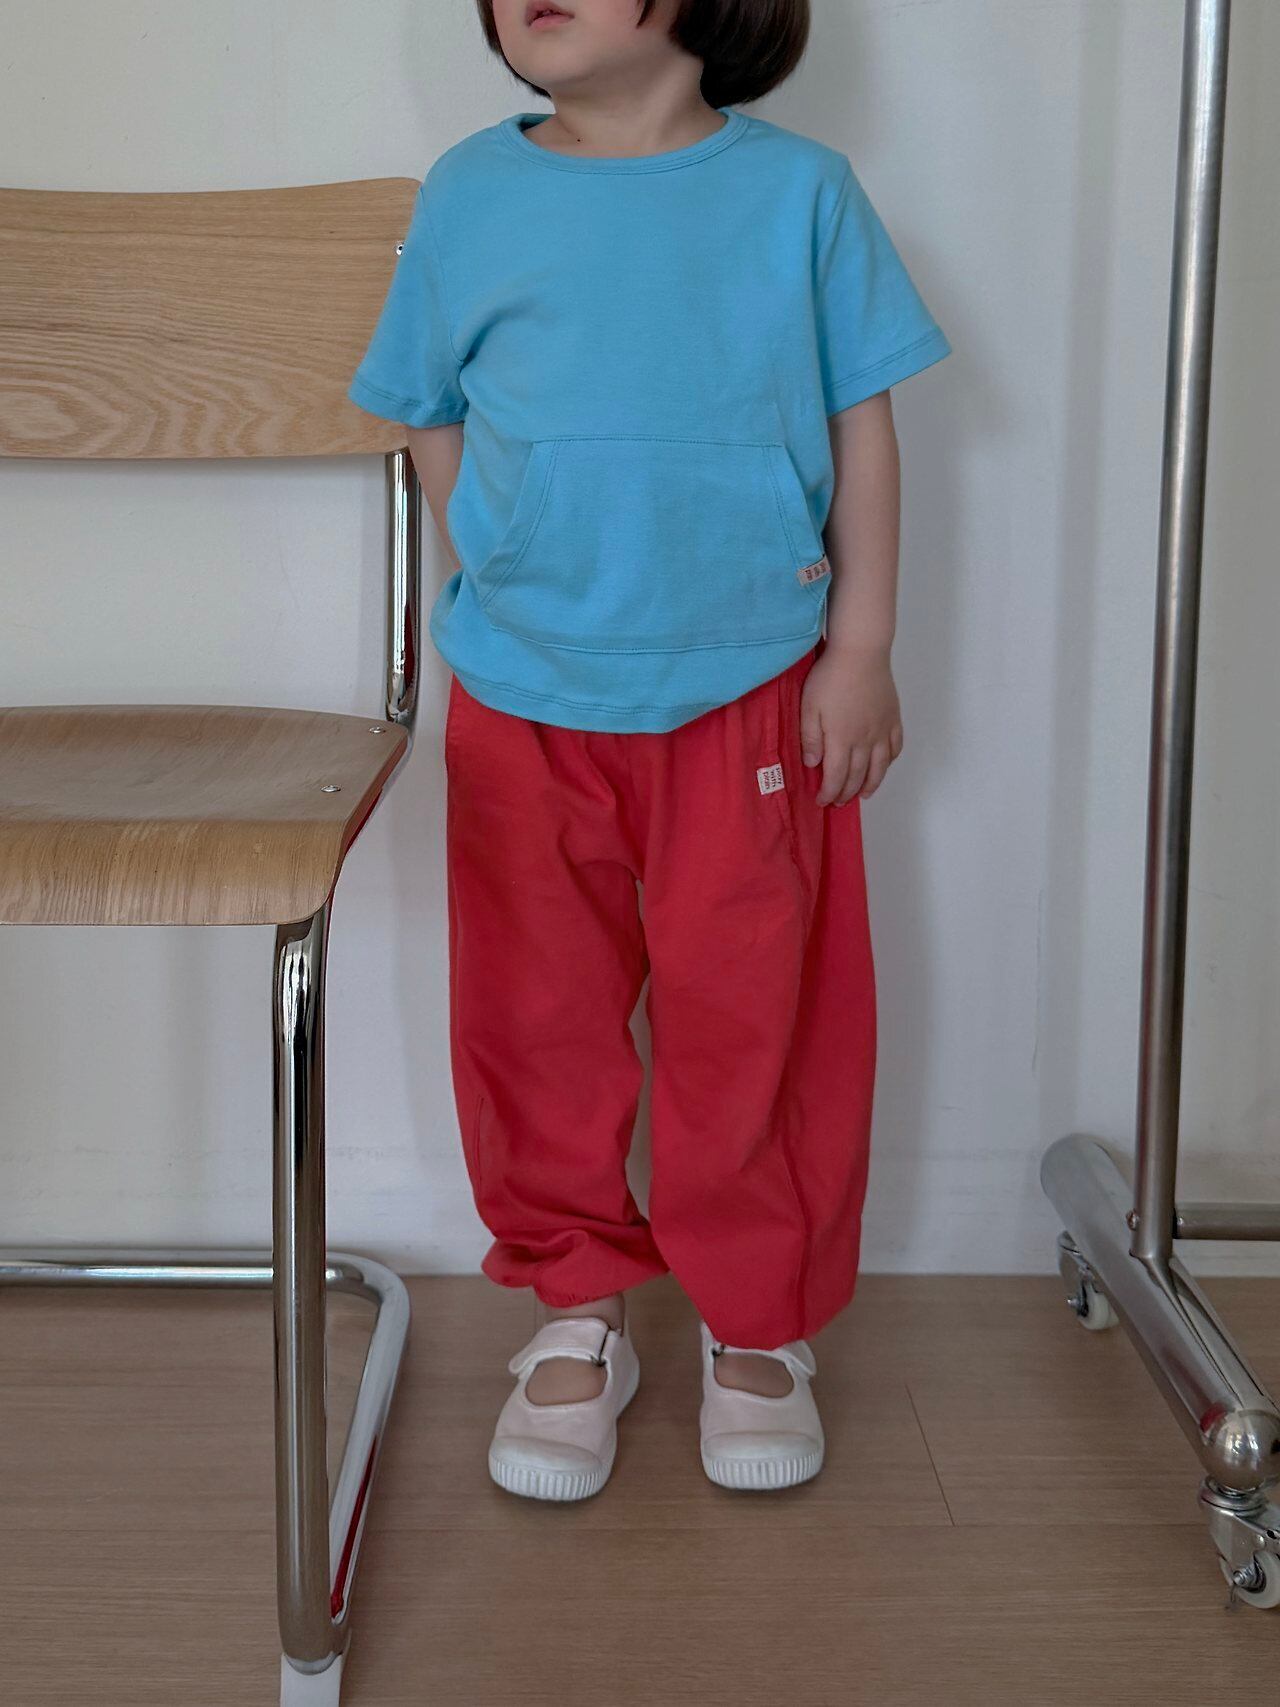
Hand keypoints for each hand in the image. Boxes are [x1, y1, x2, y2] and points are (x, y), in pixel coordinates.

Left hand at [800, 644, 902, 805]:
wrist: (861, 652)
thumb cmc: (830, 676)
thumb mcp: (809, 706)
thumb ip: (811, 738)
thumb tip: (813, 764)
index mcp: (841, 739)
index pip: (836, 777)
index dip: (829, 793)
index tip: (821, 801)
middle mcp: (865, 740)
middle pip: (858, 776)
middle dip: (846, 793)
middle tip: (838, 802)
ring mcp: (882, 730)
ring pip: (879, 767)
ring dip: (871, 785)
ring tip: (863, 795)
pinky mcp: (893, 718)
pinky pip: (895, 747)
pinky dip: (889, 762)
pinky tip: (883, 766)